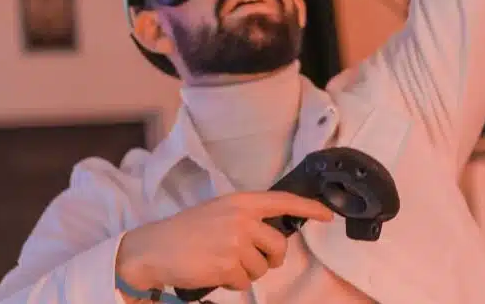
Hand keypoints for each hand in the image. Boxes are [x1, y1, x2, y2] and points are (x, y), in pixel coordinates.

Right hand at [116, 191, 333, 291]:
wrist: (156, 248)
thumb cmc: (186, 231)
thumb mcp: (219, 211)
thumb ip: (246, 217)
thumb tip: (272, 234)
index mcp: (241, 202)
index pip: (283, 201)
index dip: (309, 207)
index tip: (328, 215)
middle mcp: (242, 218)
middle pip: (279, 245)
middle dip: (270, 258)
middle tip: (248, 258)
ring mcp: (236, 241)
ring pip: (263, 267)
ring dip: (246, 271)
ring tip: (222, 261)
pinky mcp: (228, 264)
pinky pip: (245, 281)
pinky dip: (232, 282)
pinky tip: (215, 271)